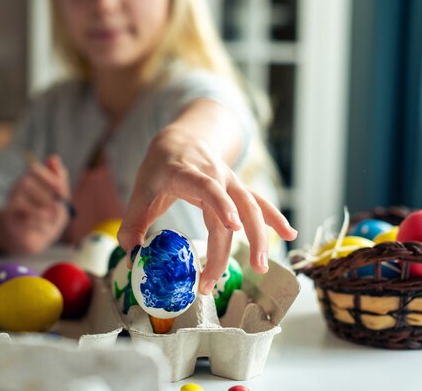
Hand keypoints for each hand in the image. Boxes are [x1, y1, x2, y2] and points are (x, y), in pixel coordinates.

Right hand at [1, 154, 71, 253]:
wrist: (39, 238)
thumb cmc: (50, 214)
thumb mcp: (60, 198)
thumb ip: (60, 179)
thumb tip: (54, 157)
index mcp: (31, 180)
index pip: (34, 169)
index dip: (50, 178)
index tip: (63, 190)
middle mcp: (17, 188)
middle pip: (25, 183)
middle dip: (46, 196)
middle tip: (59, 207)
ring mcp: (10, 204)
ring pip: (20, 200)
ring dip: (41, 211)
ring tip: (53, 218)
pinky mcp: (10, 220)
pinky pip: (21, 219)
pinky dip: (37, 223)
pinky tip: (44, 226)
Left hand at [117, 127, 296, 294]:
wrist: (179, 141)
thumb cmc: (158, 169)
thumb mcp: (138, 192)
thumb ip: (131, 225)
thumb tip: (134, 258)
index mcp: (186, 173)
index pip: (207, 187)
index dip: (221, 204)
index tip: (232, 225)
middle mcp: (215, 175)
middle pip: (233, 208)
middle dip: (229, 246)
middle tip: (215, 281)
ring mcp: (230, 181)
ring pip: (252, 207)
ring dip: (260, 237)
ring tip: (261, 266)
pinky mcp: (237, 189)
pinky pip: (259, 204)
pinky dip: (274, 219)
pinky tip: (289, 235)